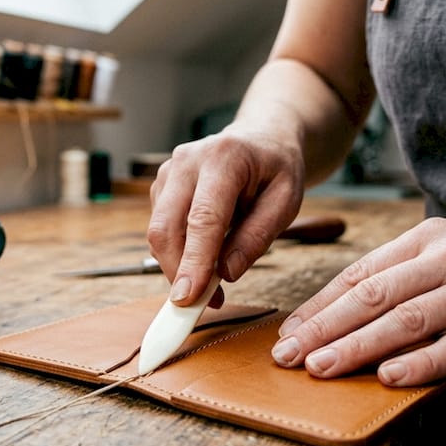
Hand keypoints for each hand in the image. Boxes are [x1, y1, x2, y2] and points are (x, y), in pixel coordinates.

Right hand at [148, 124, 305, 306]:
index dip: (194, 262)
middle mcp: (186, 162)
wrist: (262, 139)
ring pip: (158, 232)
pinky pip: (161, 230)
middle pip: (166, 227)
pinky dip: (177, 255)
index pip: (202, 218)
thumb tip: (226, 273)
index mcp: (224, 158)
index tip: (188, 298)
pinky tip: (203, 263)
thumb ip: (257, 236)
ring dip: (178, 267)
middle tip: (197, 306)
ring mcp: (168, 173)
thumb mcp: (286, 201)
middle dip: (176, 272)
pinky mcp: (161, 187)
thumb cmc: (276, 170)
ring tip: (212, 287)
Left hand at [271, 217, 445, 385]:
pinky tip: (388, 377)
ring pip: (407, 321)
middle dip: (324, 328)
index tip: (289, 330)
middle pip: (374, 295)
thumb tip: (350, 304)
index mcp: (430, 238)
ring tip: (322, 368)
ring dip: (358, 346)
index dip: (321, 304)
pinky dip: (420, 363)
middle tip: (289, 355)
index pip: (363, 273)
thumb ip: (409, 271)